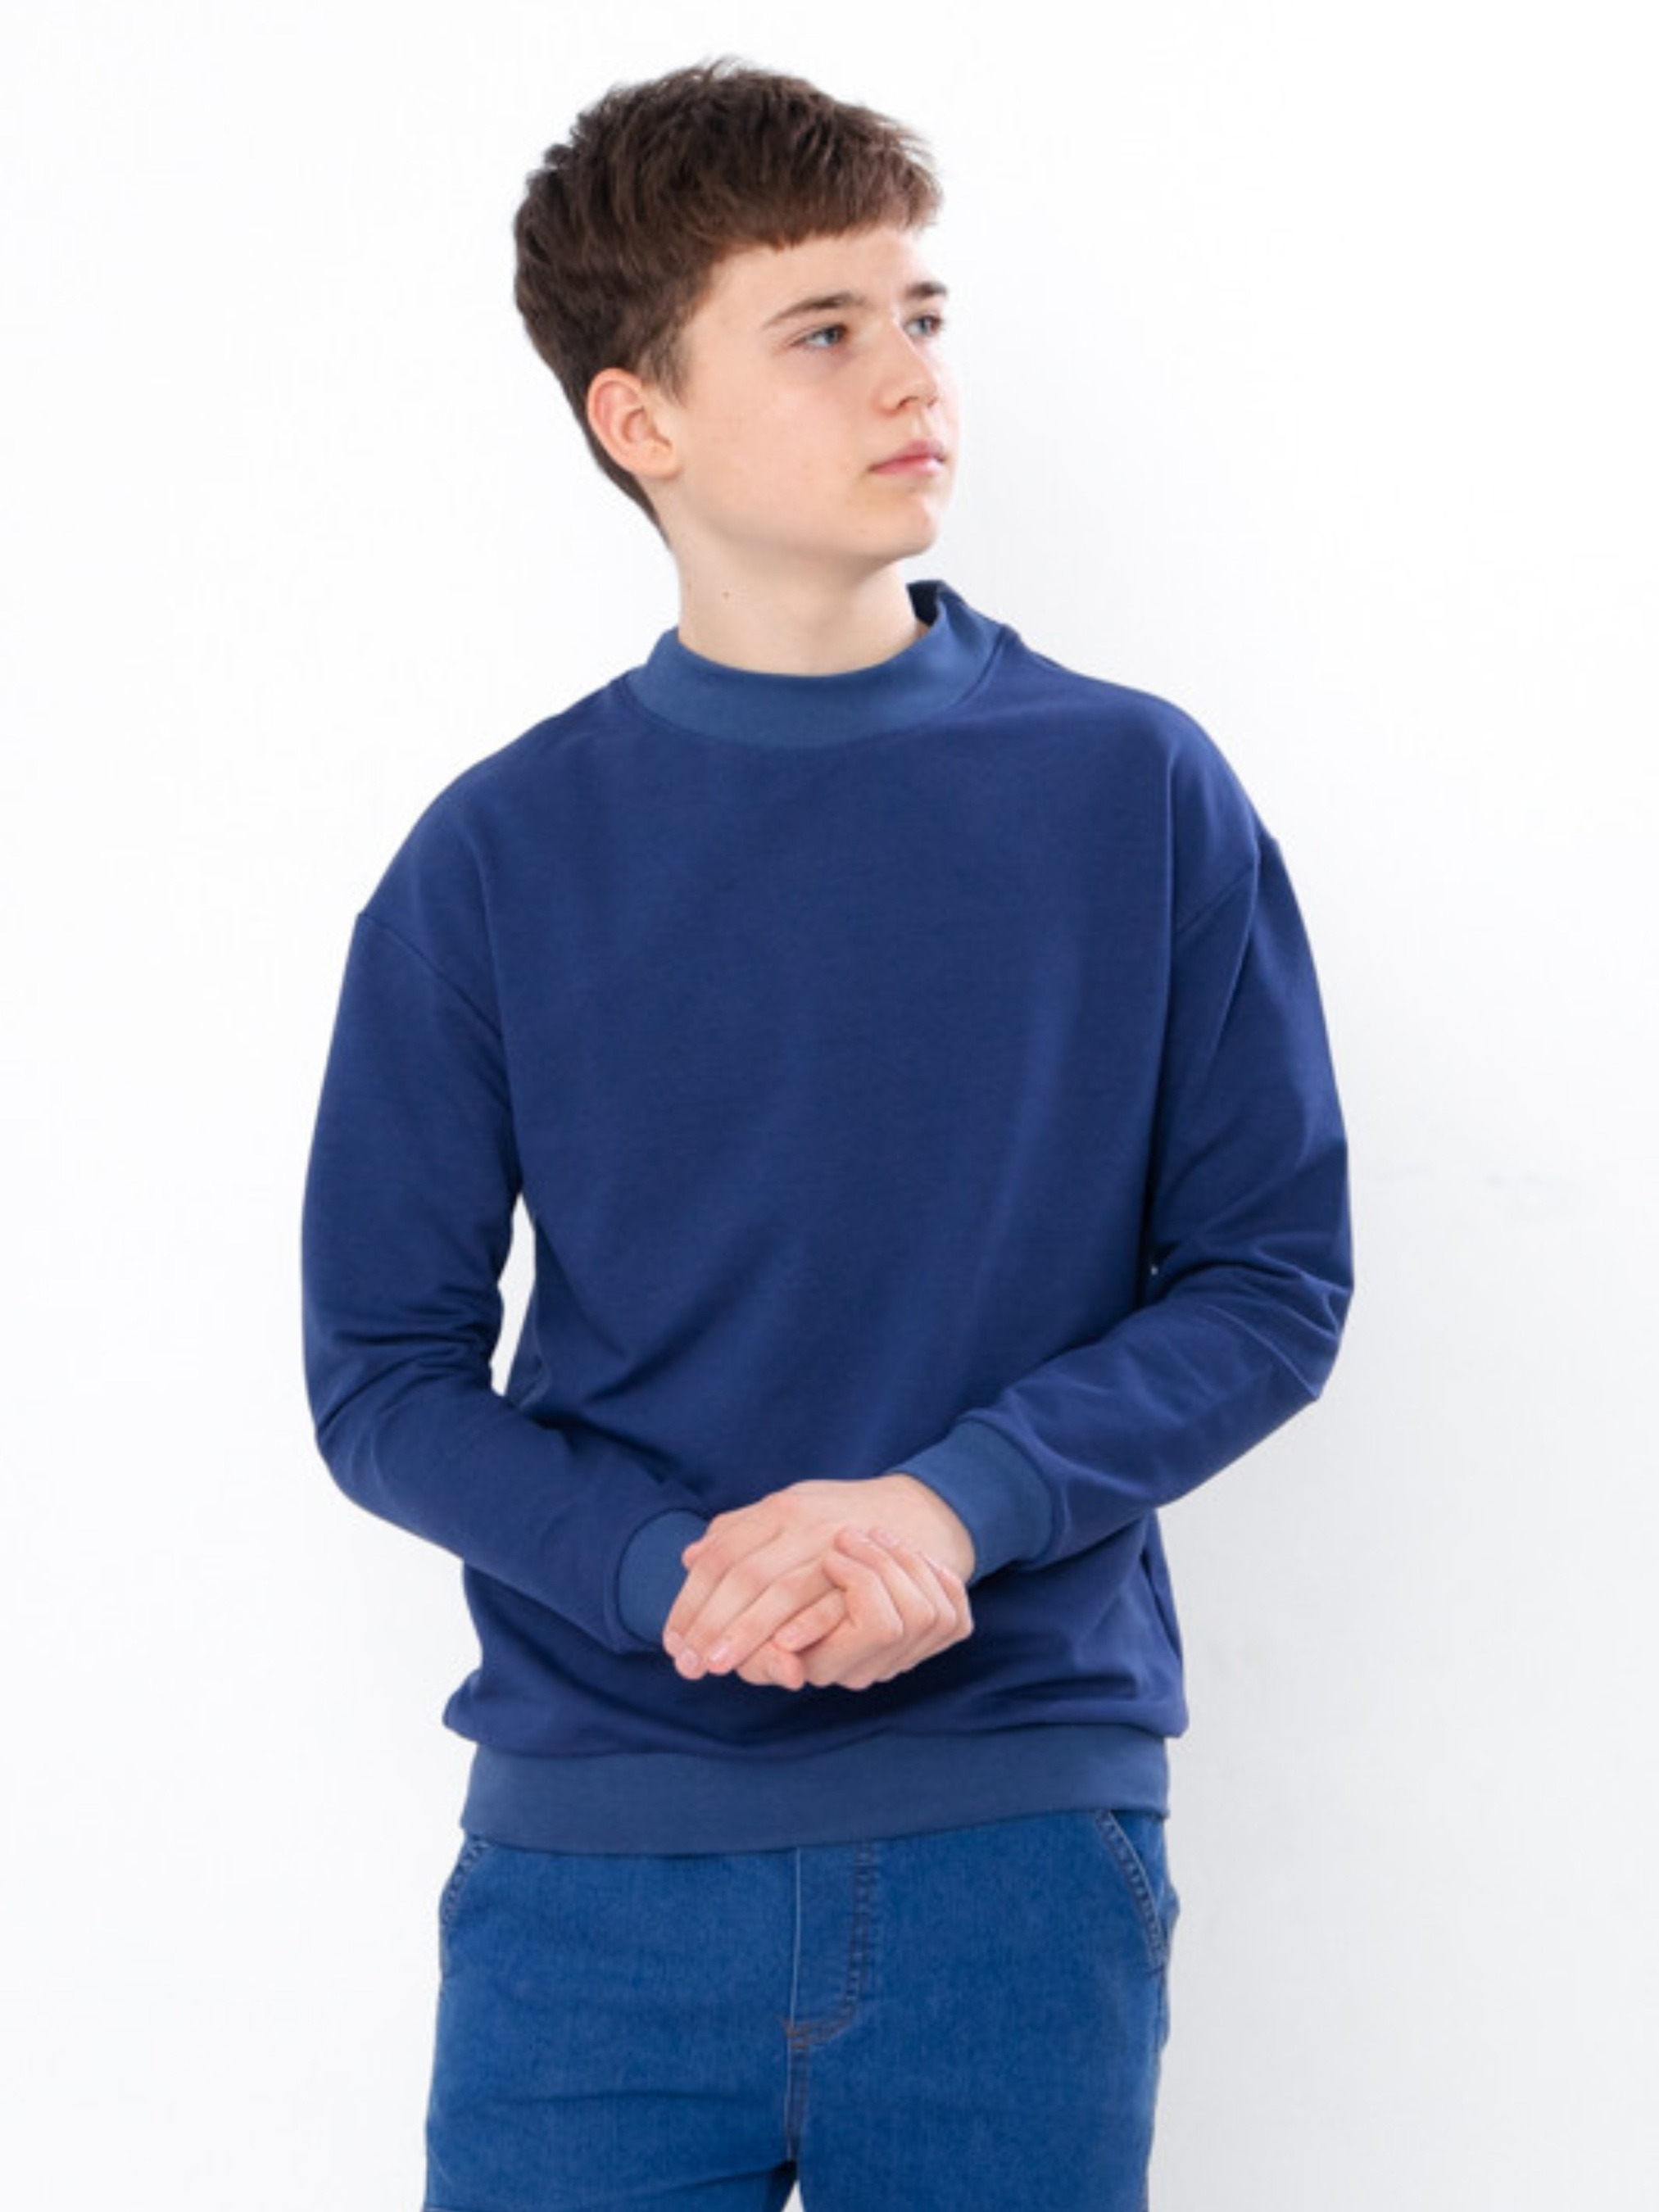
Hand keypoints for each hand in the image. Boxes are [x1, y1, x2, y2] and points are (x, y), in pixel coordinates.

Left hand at [663, 1473, 973, 1683]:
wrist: (922, 1509)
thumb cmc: (844, 1516)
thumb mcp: (790, 1509)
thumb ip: (740, 1531)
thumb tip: (688, 1557)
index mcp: (779, 1507)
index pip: (720, 1556)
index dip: (692, 1600)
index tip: (674, 1641)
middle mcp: (804, 1520)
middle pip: (743, 1574)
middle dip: (710, 1623)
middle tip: (687, 1665)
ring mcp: (838, 1540)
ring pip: (780, 1588)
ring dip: (746, 1632)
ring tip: (718, 1665)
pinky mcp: (871, 1565)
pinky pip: (832, 1598)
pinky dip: (804, 1626)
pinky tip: (779, 1651)